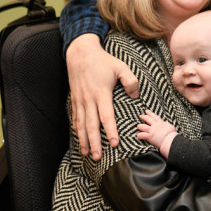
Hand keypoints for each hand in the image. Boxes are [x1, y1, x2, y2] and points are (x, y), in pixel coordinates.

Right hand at [66, 33, 138, 159]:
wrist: (80, 53)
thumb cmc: (103, 61)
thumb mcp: (121, 67)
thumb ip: (131, 81)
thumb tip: (136, 96)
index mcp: (101, 93)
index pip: (106, 116)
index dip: (111, 131)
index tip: (114, 143)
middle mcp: (89, 99)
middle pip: (91, 126)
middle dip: (95, 143)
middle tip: (98, 157)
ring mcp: (80, 100)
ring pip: (81, 125)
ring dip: (84, 141)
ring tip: (87, 154)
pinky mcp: (74, 100)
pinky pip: (75, 118)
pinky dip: (77, 131)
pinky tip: (80, 140)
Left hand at [137, 110, 177, 157]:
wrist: (170, 139)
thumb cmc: (172, 134)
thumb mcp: (171, 127)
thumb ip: (167, 125)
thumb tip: (166, 123)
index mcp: (161, 123)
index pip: (155, 117)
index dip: (150, 114)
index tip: (147, 111)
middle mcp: (155, 126)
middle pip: (148, 119)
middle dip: (144, 117)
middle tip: (141, 115)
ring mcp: (152, 131)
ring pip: (143, 126)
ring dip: (140, 126)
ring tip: (138, 126)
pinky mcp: (149, 136)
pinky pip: (142, 135)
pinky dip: (139, 135)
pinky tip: (138, 136)